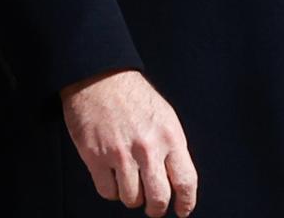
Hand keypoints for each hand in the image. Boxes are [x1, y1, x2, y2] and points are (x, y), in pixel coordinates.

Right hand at [61, 69, 197, 216]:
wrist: (100, 79)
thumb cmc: (134, 96)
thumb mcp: (165, 116)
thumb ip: (171, 147)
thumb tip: (177, 180)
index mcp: (170, 135)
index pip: (186, 179)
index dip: (187, 202)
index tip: (183, 210)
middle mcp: (148, 147)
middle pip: (158, 198)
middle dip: (156, 208)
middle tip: (153, 206)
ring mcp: (121, 154)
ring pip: (131, 199)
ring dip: (132, 196)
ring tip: (130, 181)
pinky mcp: (96, 158)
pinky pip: (108, 193)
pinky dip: (111, 190)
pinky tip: (113, 176)